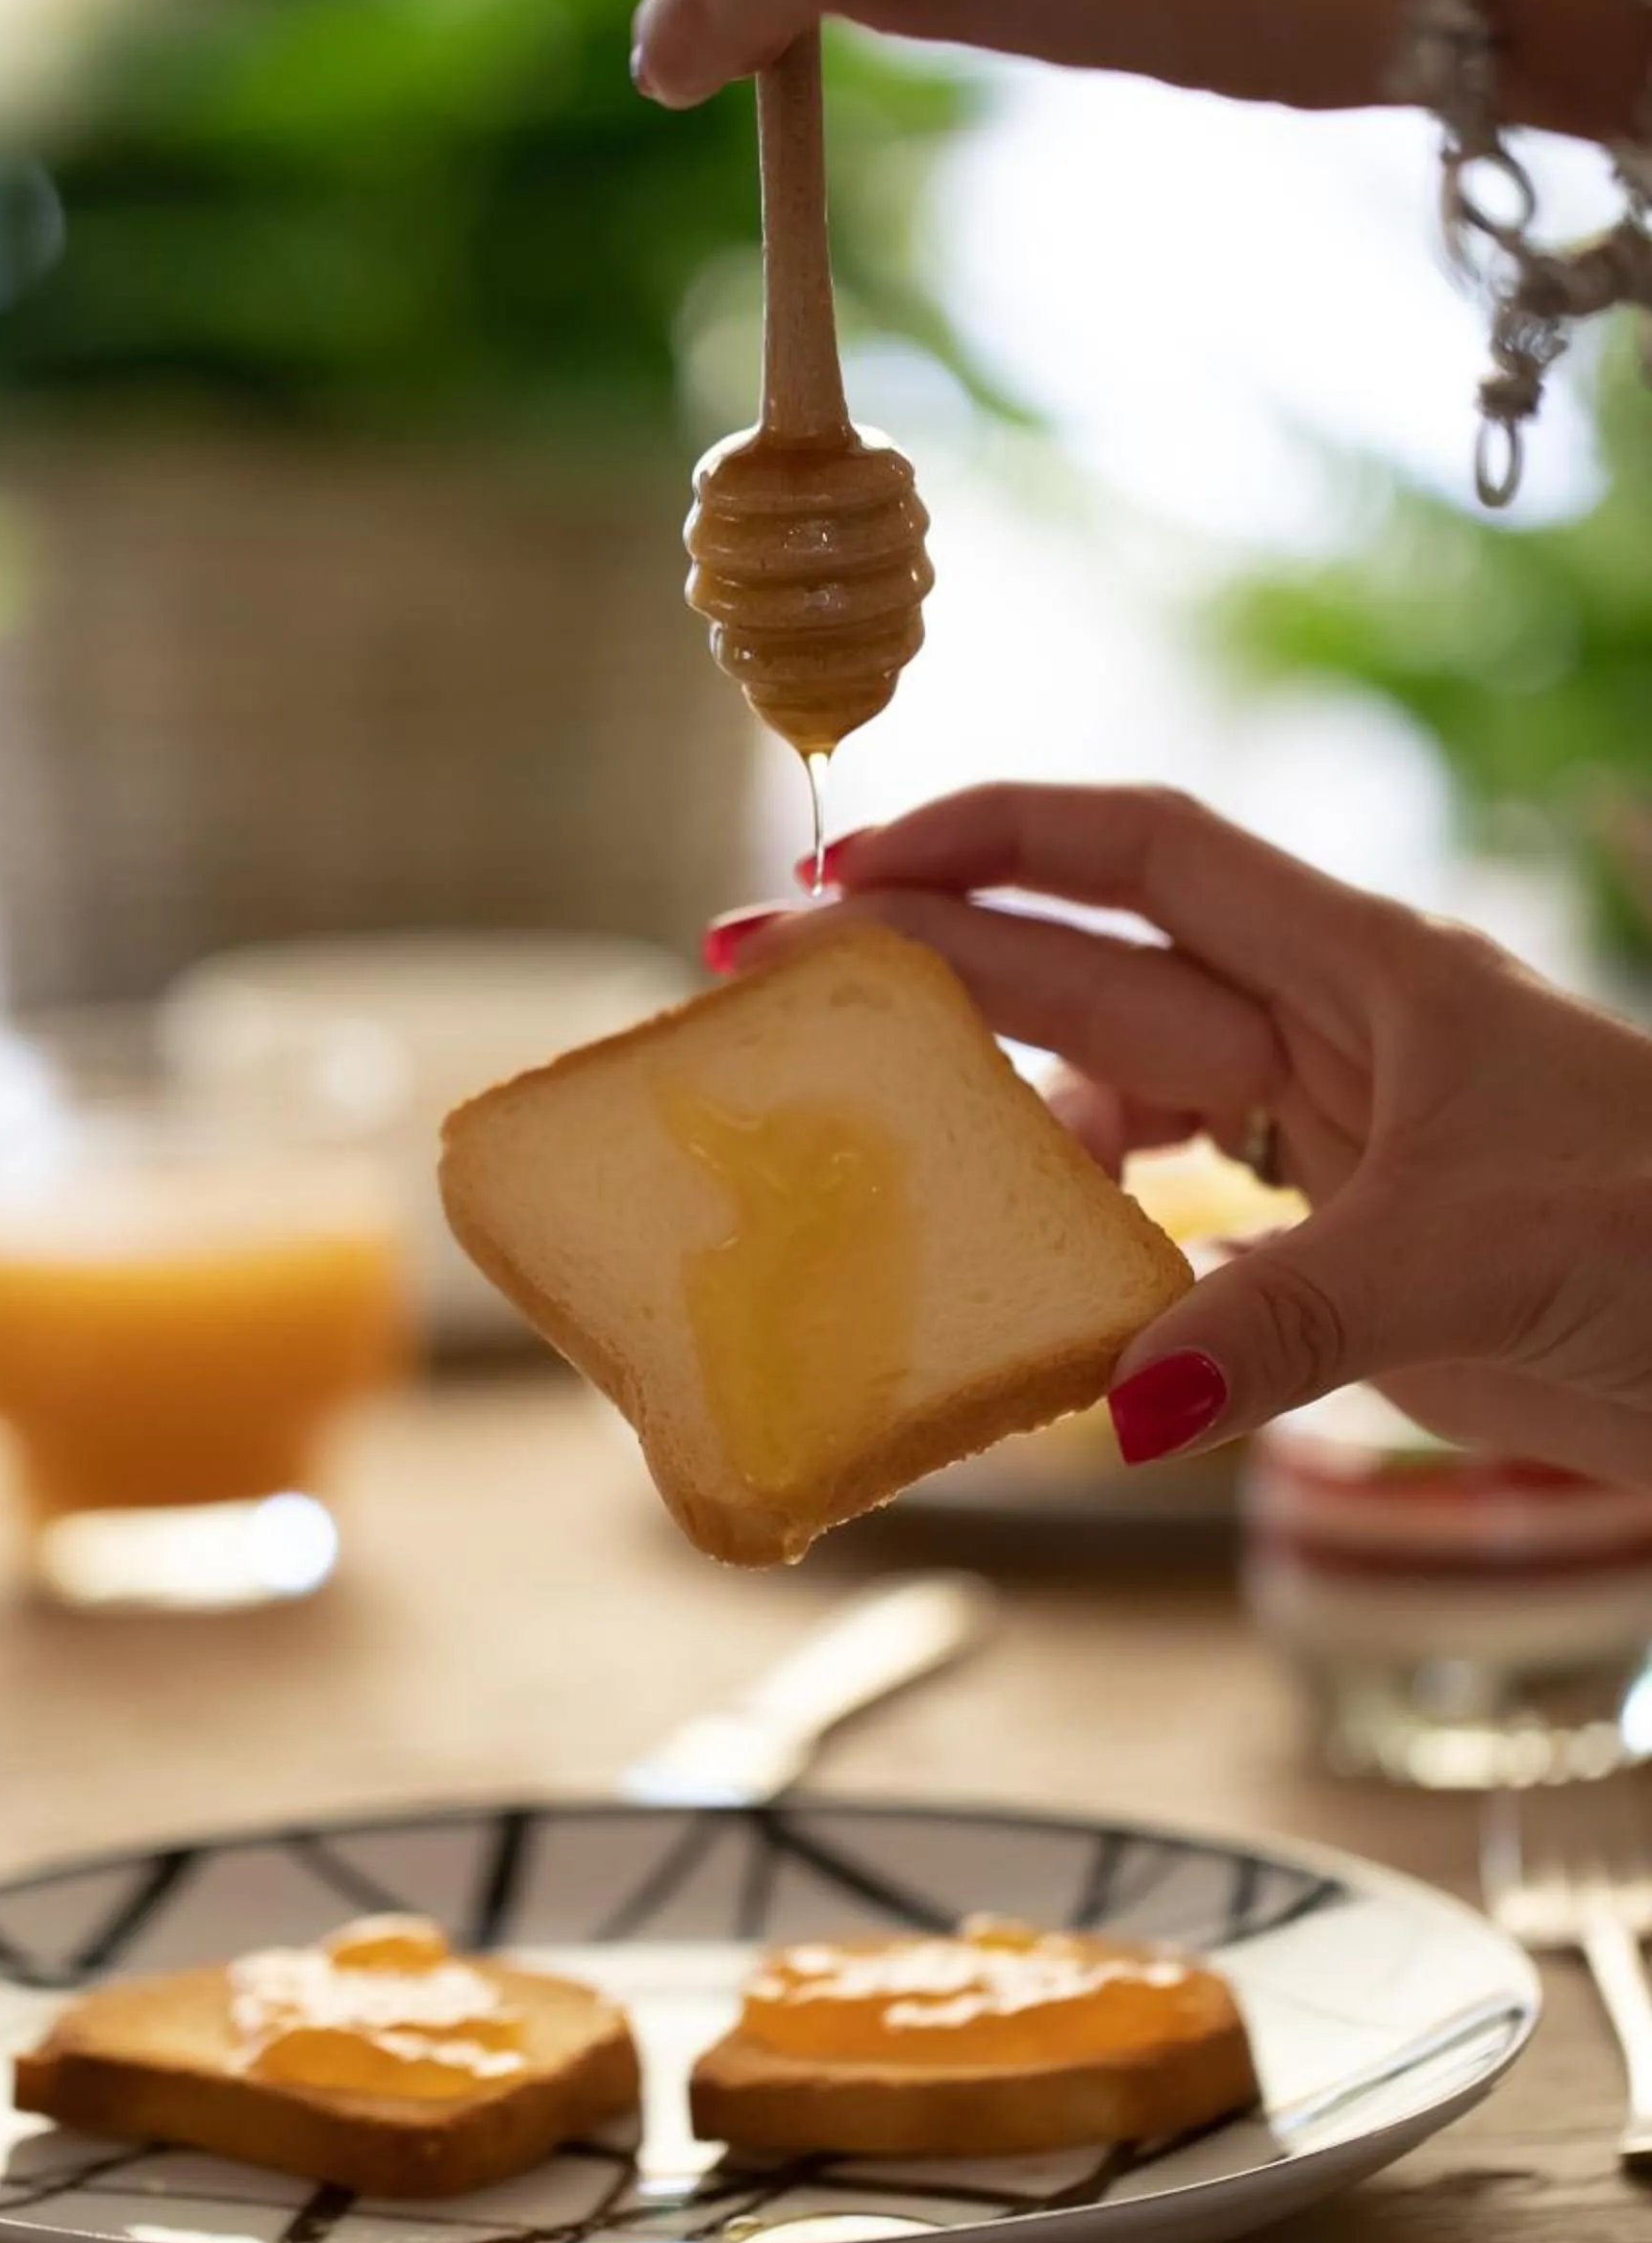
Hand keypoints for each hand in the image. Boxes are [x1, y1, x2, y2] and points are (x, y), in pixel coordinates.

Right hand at [704, 784, 1651, 1481]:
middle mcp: (1332, 1032)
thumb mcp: (1472, 1260)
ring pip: (1129, 1091)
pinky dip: (1101, 1236)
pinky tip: (1038, 1270)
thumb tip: (1113, 1405)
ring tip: (886, 1147)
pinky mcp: (1349, 1245)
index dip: (992, 837)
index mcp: (1364, 967)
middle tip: (770, 987)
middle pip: (1097, 970)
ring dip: (1009, 1110)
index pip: (1143, 852)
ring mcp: (1340, 1139)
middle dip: (936, 965)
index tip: (853, 870)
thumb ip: (1283, 1324)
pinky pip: (1183, 1213)